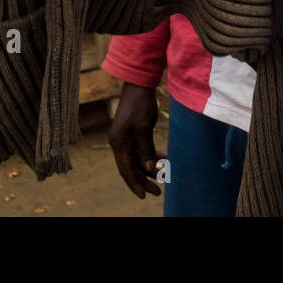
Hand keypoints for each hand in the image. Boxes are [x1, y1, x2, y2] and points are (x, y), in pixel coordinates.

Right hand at [108, 82, 164, 198]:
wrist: (139, 85)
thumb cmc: (140, 105)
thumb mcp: (144, 128)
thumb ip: (145, 150)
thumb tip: (148, 170)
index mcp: (118, 144)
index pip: (126, 170)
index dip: (135, 184)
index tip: (144, 197)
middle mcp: (119, 143)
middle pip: (131, 167)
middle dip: (144, 180)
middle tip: (158, 192)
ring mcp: (126, 138)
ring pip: (137, 159)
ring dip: (150, 168)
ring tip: (165, 174)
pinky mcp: (134, 132)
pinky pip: (141, 150)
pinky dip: (151, 156)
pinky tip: (163, 159)